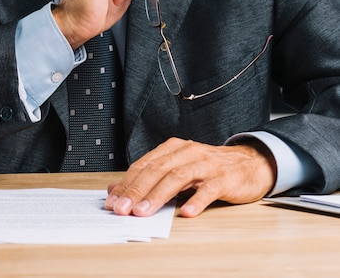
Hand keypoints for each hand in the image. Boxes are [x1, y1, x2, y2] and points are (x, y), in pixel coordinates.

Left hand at [104, 137, 276, 217]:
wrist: (249, 163)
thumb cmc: (208, 168)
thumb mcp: (177, 168)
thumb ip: (150, 177)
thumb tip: (117, 189)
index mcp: (173, 148)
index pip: (144, 165)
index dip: (127, 182)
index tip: (112, 200)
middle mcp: (187, 152)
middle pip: (157, 170)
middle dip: (137, 190)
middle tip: (122, 208)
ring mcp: (206, 164)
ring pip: (178, 177)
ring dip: (158, 195)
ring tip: (144, 212)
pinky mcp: (225, 178)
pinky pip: (209, 189)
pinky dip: (196, 200)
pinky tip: (186, 212)